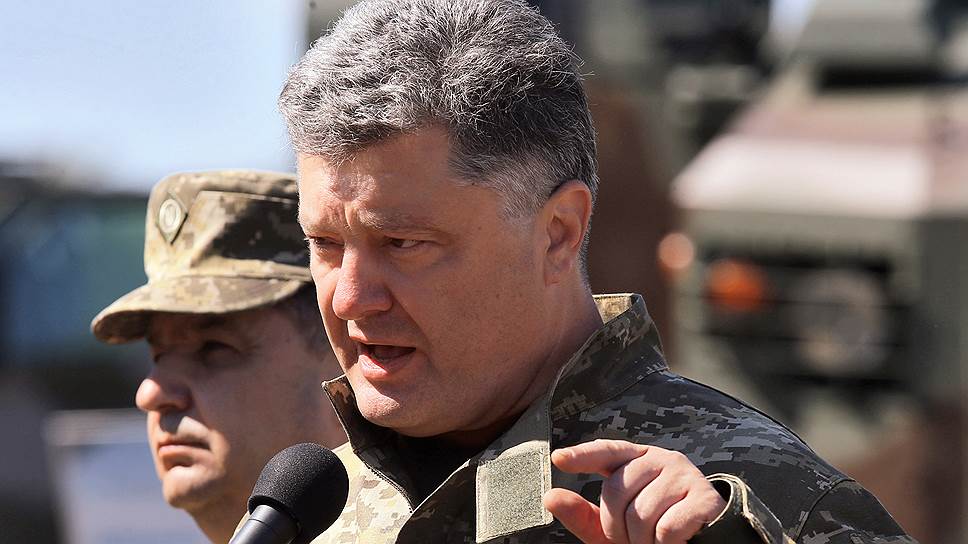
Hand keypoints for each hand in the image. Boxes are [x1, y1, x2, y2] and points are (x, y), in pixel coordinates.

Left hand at [543, 439, 725, 543]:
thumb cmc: (655, 535)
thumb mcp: (616, 528)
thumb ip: (584, 515)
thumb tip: (549, 496)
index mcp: (637, 461)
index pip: (607, 451)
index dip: (583, 455)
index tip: (559, 459)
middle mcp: (661, 459)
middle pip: (616, 490)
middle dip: (617, 528)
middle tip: (633, 541)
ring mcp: (684, 474)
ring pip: (641, 513)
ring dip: (642, 541)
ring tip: (655, 542)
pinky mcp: (705, 497)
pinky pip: (667, 528)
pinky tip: (676, 542)